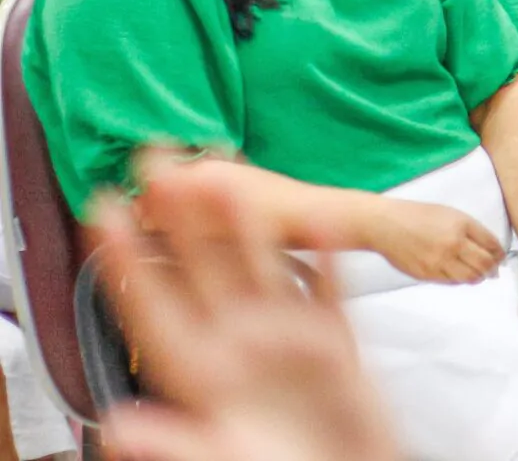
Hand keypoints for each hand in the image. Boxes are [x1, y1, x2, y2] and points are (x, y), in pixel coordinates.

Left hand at [87, 171, 401, 460]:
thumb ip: (171, 443)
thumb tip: (119, 427)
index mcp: (200, 376)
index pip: (154, 307)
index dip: (128, 259)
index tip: (102, 212)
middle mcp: (239, 347)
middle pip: (204, 269)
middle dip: (182, 215)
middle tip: (161, 162)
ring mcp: (287, 341)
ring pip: (261, 267)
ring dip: (247, 221)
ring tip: (230, 173)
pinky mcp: (336, 345)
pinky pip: (329, 292)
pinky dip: (327, 258)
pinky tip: (320, 222)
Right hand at [357, 199, 502, 283]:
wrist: (387, 225)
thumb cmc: (419, 216)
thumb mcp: (450, 214)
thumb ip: (471, 231)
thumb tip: (490, 252)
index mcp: (462, 224)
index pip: (492, 244)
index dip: (500, 254)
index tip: (500, 257)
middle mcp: (454, 243)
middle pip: (485, 264)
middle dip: (492, 269)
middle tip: (493, 270)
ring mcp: (440, 261)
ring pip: (470, 277)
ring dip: (478, 277)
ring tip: (476, 274)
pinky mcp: (427, 274)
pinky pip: (451, 282)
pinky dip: (459, 280)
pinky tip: (458, 274)